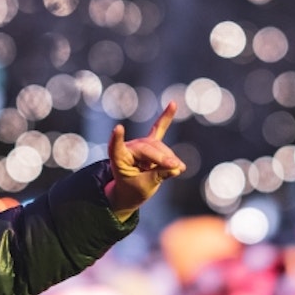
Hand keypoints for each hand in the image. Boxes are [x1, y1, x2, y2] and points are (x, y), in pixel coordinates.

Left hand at [104, 101, 185, 218]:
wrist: (131, 190)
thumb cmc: (132, 190)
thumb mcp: (144, 187)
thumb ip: (159, 176)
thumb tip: (176, 167)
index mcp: (118, 159)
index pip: (116, 148)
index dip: (117, 139)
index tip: (118, 128)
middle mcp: (128, 147)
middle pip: (148, 148)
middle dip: (162, 158)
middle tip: (176, 168)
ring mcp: (140, 143)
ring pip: (159, 146)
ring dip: (169, 158)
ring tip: (178, 169)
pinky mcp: (150, 142)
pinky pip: (159, 128)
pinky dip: (167, 117)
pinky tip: (173, 104)